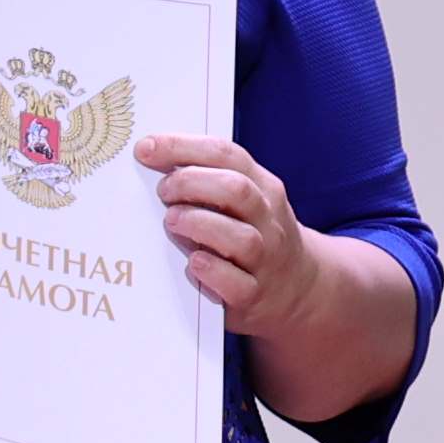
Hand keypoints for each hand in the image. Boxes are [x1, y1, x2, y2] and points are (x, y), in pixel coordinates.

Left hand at [133, 133, 313, 326]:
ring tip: (172, 221)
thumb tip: (153, 158)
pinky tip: (193, 262)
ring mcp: (264, 259)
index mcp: (263, 188)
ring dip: (199, 224)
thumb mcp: (244, 202)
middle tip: (162, 191)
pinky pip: (236, 283)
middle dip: (191, 183)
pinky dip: (211, 271)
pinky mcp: (253, 294)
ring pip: (240, 237)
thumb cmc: (254, 235)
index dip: (183, 148)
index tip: (146, 149)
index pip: (226, 155)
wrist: (298, 286)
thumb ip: (209, 180)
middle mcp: (267, 220)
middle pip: (236, 190)